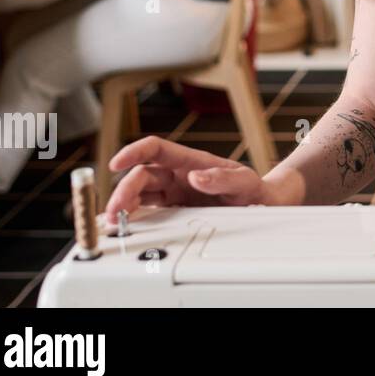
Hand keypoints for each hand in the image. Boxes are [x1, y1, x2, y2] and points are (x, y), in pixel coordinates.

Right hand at [104, 136, 270, 224]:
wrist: (261, 207)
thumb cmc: (252, 189)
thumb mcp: (244, 182)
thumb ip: (223, 178)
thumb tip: (196, 176)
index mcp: (190, 161)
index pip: (155, 149)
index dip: (133, 152)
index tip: (115, 163)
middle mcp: (177, 175)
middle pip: (141, 175)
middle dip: (124, 190)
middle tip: (115, 211)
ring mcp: (173, 193)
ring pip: (139, 194)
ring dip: (123, 205)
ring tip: (113, 222)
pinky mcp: (173, 211)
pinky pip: (147, 211)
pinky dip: (133, 218)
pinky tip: (124, 226)